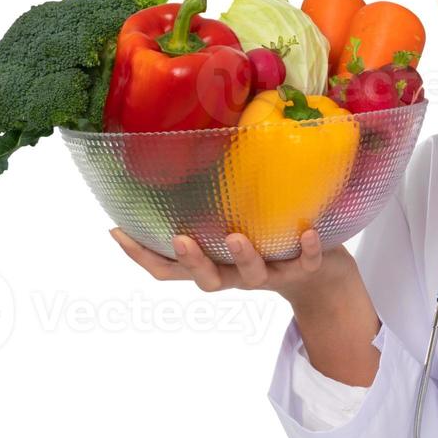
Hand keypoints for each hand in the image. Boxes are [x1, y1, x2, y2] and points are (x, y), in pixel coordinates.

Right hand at [110, 227, 354, 308]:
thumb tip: (178, 158)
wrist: (320, 275)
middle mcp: (236, 274)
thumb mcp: (233, 224)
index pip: (169, 269)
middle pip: (207, 280)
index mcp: (214, 264)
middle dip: (192, 262)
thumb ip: (211, 206)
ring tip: (236, 237)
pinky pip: (305, 264)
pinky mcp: (304, 270)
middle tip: (180, 240)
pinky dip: (307, 249)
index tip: (117, 230)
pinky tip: (308, 232)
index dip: (141, 256)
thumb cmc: (266, 241)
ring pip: (252, 275)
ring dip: (243, 257)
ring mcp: (270, 274)